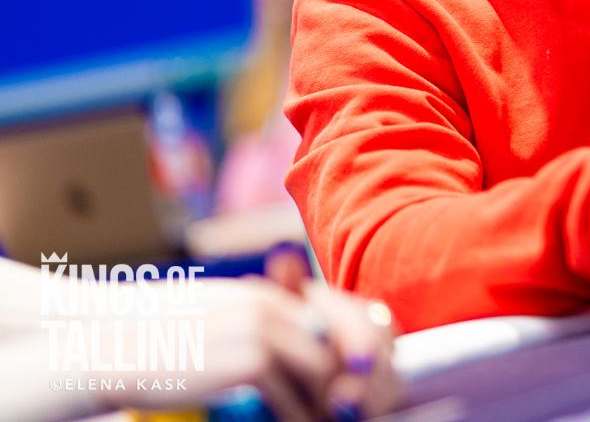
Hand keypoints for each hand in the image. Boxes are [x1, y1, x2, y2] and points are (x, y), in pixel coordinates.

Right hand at [94, 277, 400, 421]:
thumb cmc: (160, 344)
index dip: (363, 341)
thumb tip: (311, 356)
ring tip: (330, 419)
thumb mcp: (222, 324)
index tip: (369, 372)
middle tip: (358, 404)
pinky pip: (293, 392)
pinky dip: (299, 415)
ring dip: (330, 401)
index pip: (340, 310)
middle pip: (343, 336)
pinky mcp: (248, 358)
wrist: (104, 348)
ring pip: (325, 367)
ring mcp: (261, 328)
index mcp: (268, 295)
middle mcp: (272, 304)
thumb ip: (265, 330)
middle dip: (357, 374)